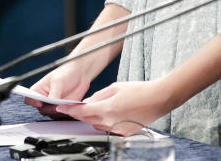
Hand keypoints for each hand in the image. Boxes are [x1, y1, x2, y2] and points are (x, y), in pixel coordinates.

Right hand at [23, 64, 89, 118]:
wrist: (80, 75)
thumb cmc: (65, 73)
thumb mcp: (58, 81)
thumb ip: (54, 93)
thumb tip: (51, 104)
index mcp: (38, 90)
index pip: (29, 99)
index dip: (32, 102)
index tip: (40, 103)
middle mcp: (44, 99)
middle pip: (41, 110)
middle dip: (48, 109)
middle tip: (56, 105)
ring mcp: (53, 105)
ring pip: (51, 114)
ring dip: (58, 112)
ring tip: (65, 104)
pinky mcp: (62, 109)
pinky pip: (61, 115)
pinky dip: (65, 113)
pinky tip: (70, 105)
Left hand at [54, 80, 171, 134]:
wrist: (158, 99)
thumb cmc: (139, 90)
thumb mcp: (115, 87)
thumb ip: (98, 95)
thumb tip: (88, 101)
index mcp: (107, 108)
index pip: (83, 111)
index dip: (70, 110)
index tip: (61, 108)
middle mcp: (112, 122)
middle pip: (88, 120)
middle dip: (81, 113)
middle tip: (76, 107)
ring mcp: (118, 129)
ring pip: (98, 125)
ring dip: (93, 118)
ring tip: (98, 107)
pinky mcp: (125, 133)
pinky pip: (108, 129)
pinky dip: (104, 122)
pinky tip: (109, 113)